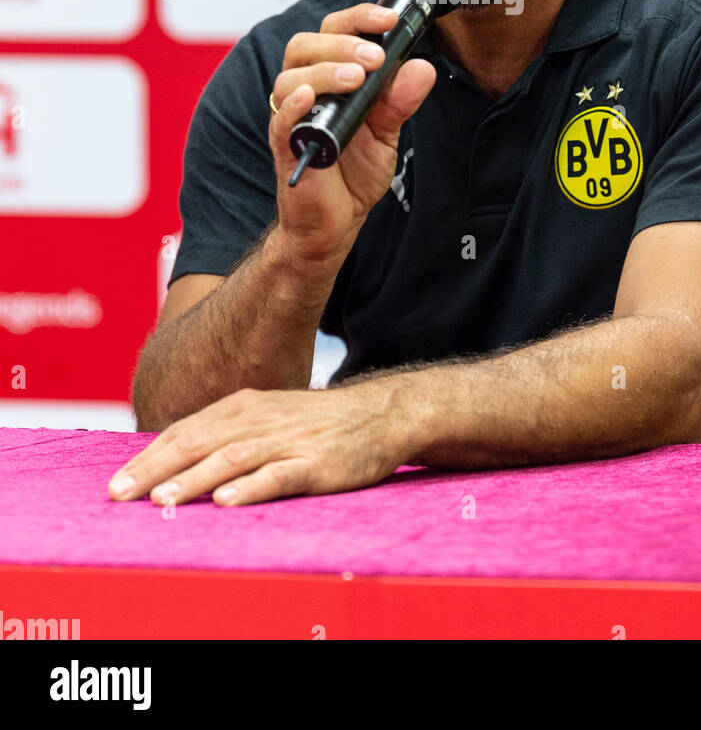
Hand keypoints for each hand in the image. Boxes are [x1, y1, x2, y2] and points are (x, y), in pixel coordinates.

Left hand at [108, 384, 410, 506]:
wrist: (377, 415)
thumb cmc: (313, 423)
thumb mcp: (265, 417)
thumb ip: (224, 435)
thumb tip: (174, 459)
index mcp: (242, 407)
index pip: (184, 432)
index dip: (147, 458)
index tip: (114, 484)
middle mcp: (258, 420)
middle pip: (198, 444)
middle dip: (155, 471)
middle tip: (120, 495)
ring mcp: (286, 440)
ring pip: (231, 460)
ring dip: (194, 480)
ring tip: (162, 500)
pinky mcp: (314, 463)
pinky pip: (278, 475)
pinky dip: (251, 487)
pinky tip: (228, 501)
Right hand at [269, 3, 435, 268]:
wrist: (338, 220)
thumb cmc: (354, 170)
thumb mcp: (388, 130)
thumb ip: (401, 99)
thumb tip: (422, 67)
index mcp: (328, 76)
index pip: (334, 31)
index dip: (359, 18)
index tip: (389, 18)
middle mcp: (305, 89)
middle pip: (305, 45)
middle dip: (342, 43)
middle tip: (375, 57)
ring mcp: (292, 117)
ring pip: (290, 77)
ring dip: (324, 70)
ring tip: (357, 79)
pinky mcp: (285, 146)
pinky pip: (280, 119)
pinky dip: (292, 105)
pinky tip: (309, 97)